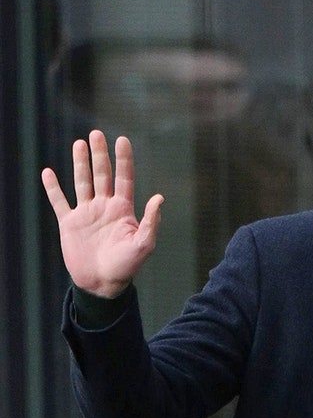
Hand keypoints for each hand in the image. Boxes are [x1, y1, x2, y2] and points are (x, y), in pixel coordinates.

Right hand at [43, 130, 163, 297]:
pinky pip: (59, 201)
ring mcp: (86, 213)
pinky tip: (48, 172)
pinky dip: (53, 188)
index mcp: (123, 209)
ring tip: (79, 143)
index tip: (122, 139)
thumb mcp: (144, 244)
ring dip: (80, 163)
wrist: (102, 284)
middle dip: (100, 155)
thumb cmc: (126, 266)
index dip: (123, 159)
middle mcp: (104, 207)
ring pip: (82, 182)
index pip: (124, 178)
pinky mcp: (69, 223)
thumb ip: (151, 221)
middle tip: (96, 134)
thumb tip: (159, 197)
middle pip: (101, 175)